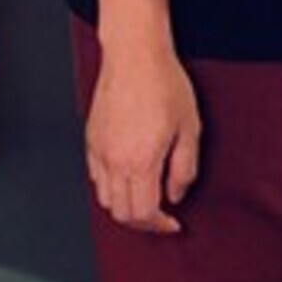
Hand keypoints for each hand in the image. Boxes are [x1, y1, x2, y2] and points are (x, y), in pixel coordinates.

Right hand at [85, 42, 200, 233]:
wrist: (135, 55)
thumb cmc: (165, 85)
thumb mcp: (190, 129)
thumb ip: (184, 169)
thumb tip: (175, 195)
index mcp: (141, 161)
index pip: (143, 213)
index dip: (159, 225)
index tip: (173, 223)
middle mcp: (114, 161)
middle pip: (121, 213)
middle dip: (144, 221)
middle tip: (162, 215)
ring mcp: (98, 151)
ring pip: (105, 199)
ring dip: (126, 206)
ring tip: (147, 197)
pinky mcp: (91, 140)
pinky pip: (96, 178)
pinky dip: (112, 187)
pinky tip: (130, 177)